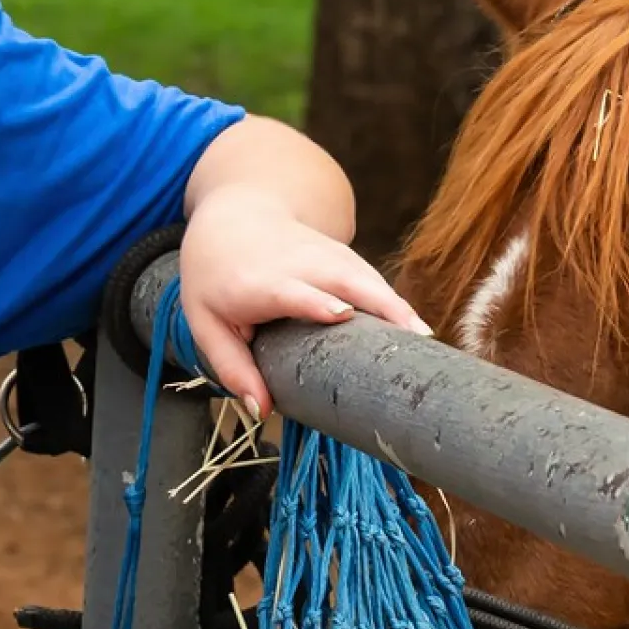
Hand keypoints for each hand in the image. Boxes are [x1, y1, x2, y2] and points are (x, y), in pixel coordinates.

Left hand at [175, 191, 428, 416]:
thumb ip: (232, 366)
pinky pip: (371, 277)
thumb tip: (261, 410)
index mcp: (258, 282)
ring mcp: (323, 254)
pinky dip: (394, 300)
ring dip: (394, 304)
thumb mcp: (206, 322)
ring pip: (365, 276)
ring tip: (422, 338)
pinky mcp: (342, 255)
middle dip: (375, 303)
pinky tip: (415, 326)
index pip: (291, 288)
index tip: (340, 313)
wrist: (235, 217)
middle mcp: (296, 263)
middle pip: (342, 278)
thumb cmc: (217, 277)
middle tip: (408, 336)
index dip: (315, 300)